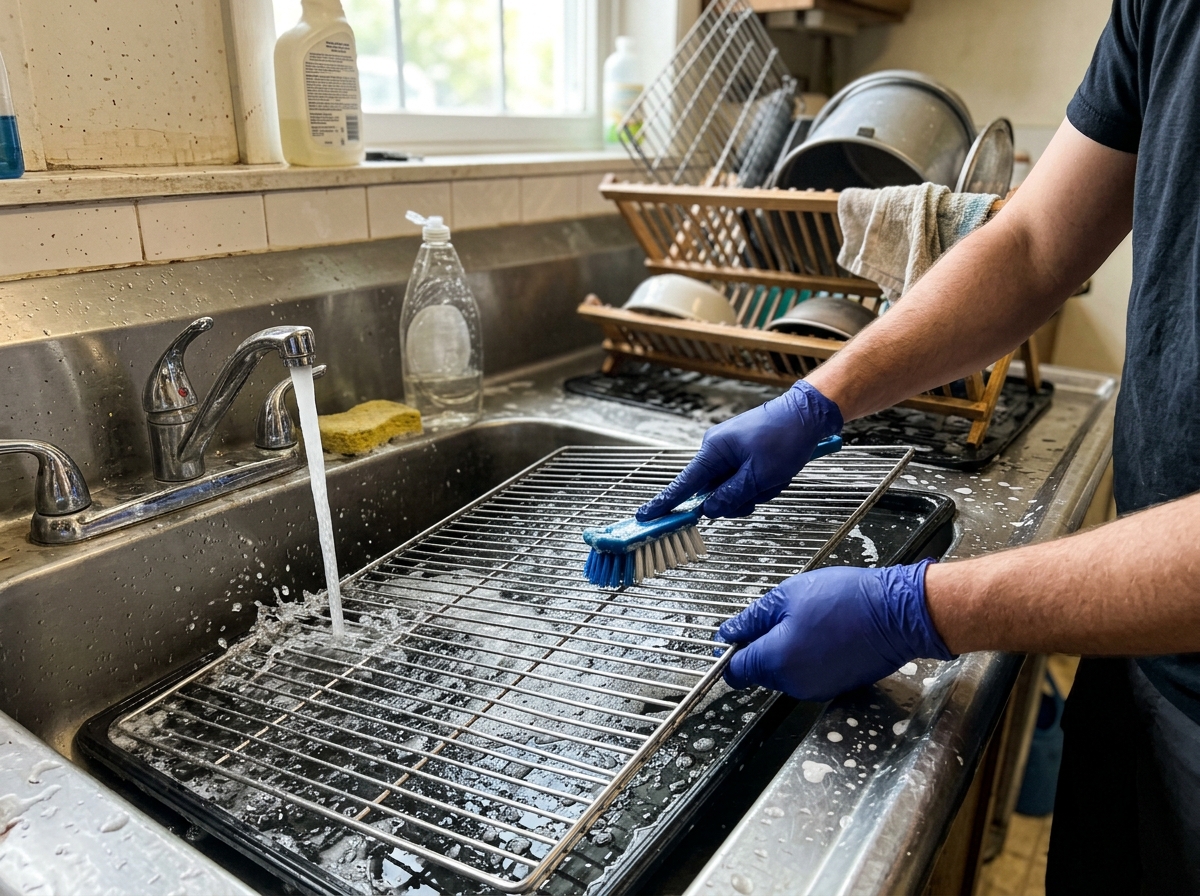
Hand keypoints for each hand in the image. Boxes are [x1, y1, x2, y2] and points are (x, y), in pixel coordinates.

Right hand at [637, 379, 842, 520]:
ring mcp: (730, 451)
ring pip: (731, 488)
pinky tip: (776, 473)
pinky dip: (760, 483)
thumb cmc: (785, 437)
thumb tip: (709, 510)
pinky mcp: (744, 453)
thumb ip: (731, 496)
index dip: (666, 502)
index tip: (646, 516)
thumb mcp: (759, 475)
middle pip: (712, 491)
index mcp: (713, 450)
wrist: (808, 413)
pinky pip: (743, 479)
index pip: (684, 483)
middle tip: (760, 491)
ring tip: (774, 477)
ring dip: (753, 491)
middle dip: (737, 499)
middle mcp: (717, 450)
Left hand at [717, 560, 952, 701]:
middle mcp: (793, 683)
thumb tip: (728, 633)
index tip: (737, 634)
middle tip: (784, 614)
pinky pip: (808, 675)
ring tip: (810, 620)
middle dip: (763, 646)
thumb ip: (753, 618)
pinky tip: (826, 634)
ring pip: (784, 673)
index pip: (736, 669)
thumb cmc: (845, 599)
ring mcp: (816, 689)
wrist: (897, 613)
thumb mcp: (788, 595)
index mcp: (776, 660)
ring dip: (787, 650)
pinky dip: (809, 658)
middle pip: (760, 670)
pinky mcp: (835, 688)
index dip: (732, 650)